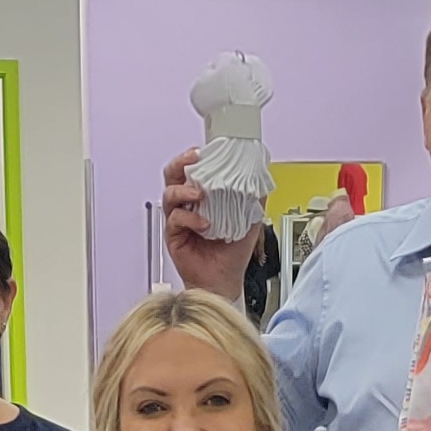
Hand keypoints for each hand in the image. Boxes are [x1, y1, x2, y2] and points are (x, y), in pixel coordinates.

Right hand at [159, 145, 260, 302]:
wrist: (225, 280)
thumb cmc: (233, 253)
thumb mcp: (251, 220)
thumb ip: (254, 198)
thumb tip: (261, 177)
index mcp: (203, 197)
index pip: (193, 169)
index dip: (196, 157)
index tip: (206, 150)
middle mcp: (187, 205)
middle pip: (173, 175)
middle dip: (181, 163)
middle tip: (194, 159)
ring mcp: (178, 220)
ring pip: (169, 193)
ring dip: (184, 190)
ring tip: (200, 195)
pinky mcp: (174, 236)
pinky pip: (175, 219)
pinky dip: (189, 219)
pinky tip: (204, 223)